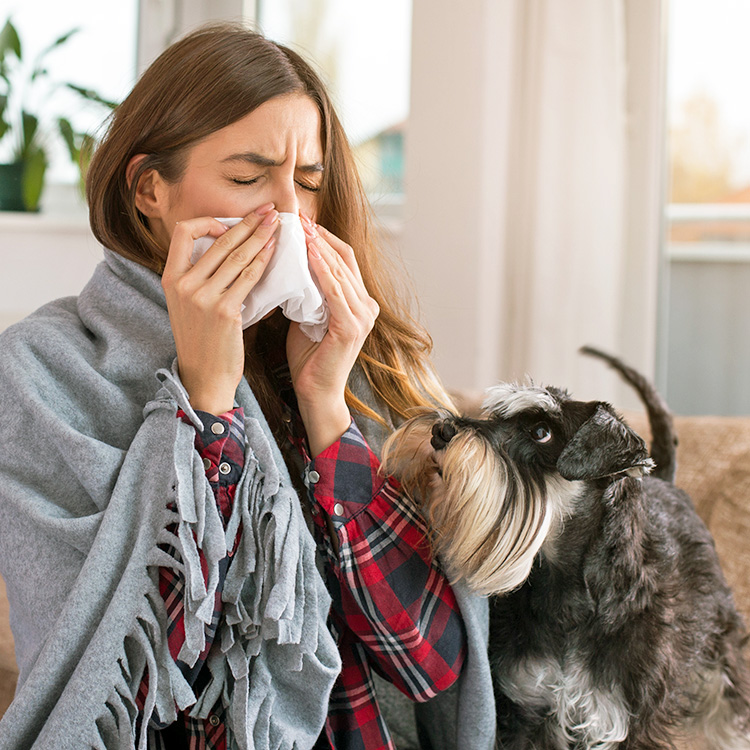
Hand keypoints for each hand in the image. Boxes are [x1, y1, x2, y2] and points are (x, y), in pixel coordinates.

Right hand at [161, 206, 279, 413]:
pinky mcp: (224, 311)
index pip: (184, 232)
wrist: (204, 377)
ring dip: (261, 236)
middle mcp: (183, 285)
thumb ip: (199, 276)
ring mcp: (203, 298)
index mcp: (170, 278)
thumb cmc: (202, 340)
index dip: (208, 221)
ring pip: (237, 255)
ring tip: (277, 224)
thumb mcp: (187, 304)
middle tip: (268, 210)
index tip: (230, 223)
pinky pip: (249, 276)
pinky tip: (275, 250)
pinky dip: (264, 260)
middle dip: (248, 222)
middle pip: (219, 240)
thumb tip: (227, 245)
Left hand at [287, 214, 379, 454]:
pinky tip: (307, 252)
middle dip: (319, 235)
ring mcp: (363, 316)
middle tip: (296, 215)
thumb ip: (307, 292)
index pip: (343, 260)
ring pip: (340, 270)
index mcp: (358, 302)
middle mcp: (367, 306)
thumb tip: (287, 265)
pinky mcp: (352, 326)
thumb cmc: (309, 359)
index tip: (300, 221)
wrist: (315, 393)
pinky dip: (321, 269)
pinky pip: (335, 290)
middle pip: (344, 259)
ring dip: (318, 246)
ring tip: (299, 227)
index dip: (323, 238)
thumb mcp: (307, 316)